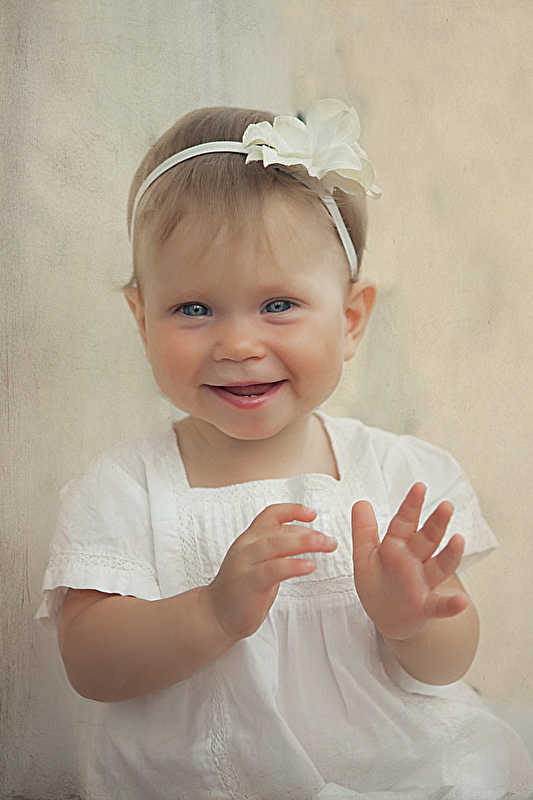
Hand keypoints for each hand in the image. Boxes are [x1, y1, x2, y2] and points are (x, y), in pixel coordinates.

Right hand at [206, 504, 337, 640]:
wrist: (215, 615)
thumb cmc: (242, 590)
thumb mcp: (261, 562)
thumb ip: (278, 549)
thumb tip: (306, 538)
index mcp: (250, 539)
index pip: (271, 514)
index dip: (293, 510)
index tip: (313, 514)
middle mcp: (246, 547)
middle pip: (278, 530)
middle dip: (307, 532)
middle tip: (329, 540)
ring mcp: (245, 564)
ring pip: (275, 544)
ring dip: (303, 542)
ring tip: (325, 545)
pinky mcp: (247, 583)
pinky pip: (272, 570)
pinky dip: (292, 565)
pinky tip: (309, 566)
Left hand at [351, 483, 466, 641]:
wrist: (387, 619)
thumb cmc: (378, 583)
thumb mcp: (365, 556)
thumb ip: (363, 531)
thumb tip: (361, 501)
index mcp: (397, 546)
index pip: (404, 523)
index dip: (411, 506)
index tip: (420, 486)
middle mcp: (414, 561)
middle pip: (426, 539)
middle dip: (436, 523)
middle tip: (446, 506)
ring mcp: (422, 583)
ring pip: (438, 566)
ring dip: (450, 554)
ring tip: (458, 540)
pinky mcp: (425, 607)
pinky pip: (440, 605)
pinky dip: (451, 604)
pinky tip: (461, 601)